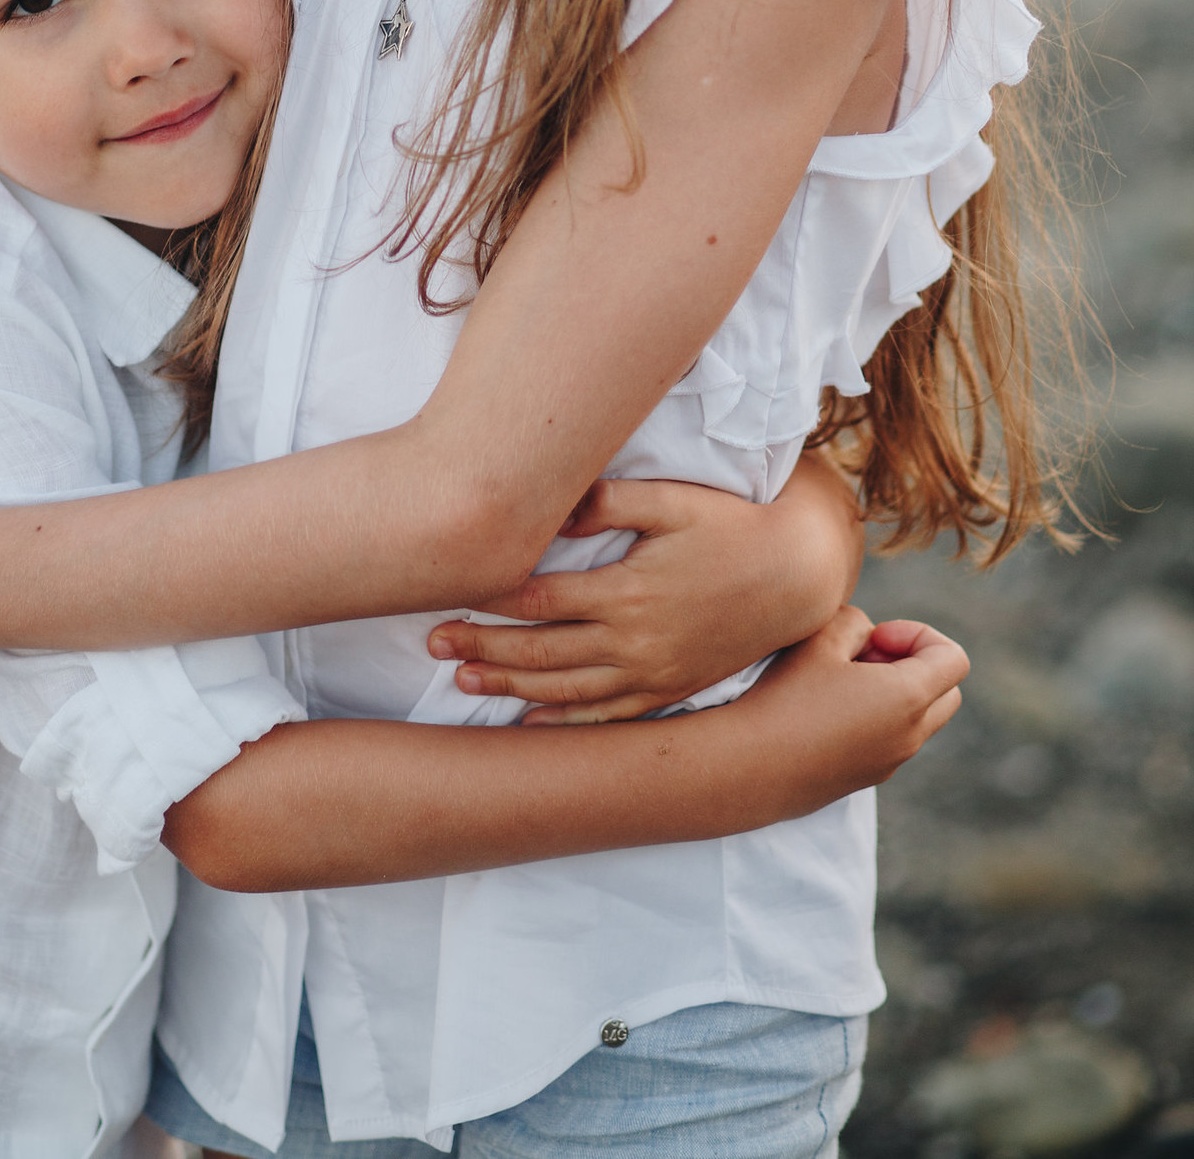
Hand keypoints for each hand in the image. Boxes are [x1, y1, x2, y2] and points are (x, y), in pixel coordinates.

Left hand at [426, 465, 862, 722]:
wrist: (795, 575)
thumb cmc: (732, 526)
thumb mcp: (675, 500)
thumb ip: (610, 501)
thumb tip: (553, 508)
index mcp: (627, 591)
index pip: (539, 600)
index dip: (488, 598)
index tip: (446, 591)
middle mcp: (634, 641)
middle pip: (541, 652)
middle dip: (482, 647)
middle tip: (431, 644)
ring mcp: (652, 673)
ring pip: (566, 691)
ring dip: (511, 687)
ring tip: (462, 681)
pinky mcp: (669, 689)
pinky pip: (607, 717)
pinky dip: (564, 724)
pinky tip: (528, 725)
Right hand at [738, 608, 967, 808]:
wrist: (751, 767)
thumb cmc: (786, 697)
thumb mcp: (821, 639)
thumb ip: (856, 623)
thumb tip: (868, 637)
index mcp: (909, 698)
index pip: (953, 657)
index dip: (917, 633)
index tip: (874, 637)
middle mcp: (911, 736)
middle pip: (947, 692)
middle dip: (915, 664)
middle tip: (864, 656)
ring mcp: (891, 762)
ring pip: (921, 718)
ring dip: (896, 691)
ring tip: (841, 681)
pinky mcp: (868, 778)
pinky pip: (894, 740)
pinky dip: (879, 717)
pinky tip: (826, 711)